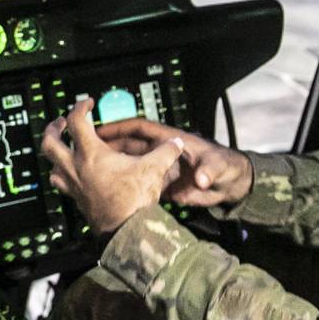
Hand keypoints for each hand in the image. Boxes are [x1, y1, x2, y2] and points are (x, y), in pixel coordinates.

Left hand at [41, 99, 187, 233]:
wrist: (126, 230)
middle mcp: (76, 168)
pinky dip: (62, 176)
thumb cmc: (134, 201)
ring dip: (54, 154)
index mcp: (91, 154)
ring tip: (62, 149)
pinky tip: (71, 175)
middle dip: (53, 129)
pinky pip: (61, 184)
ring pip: (51, 165)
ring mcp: (74, 185)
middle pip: (49, 142)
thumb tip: (175, 143)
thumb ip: (165, 151)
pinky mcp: (76, 200)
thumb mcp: (154, 169)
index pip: (76, 121)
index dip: (79, 106)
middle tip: (59, 123)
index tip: (87, 103)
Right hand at [95, 116, 254, 208]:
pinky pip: (139, 183)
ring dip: (114, 167)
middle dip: (108, 147)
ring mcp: (160, 169)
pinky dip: (125, 185)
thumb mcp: (218, 166)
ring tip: (91, 173)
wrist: (232, 186)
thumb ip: (209, 172)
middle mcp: (161, 152)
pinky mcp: (162, 185)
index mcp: (171, 140)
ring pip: (131, 165)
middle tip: (86, 152)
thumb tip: (202, 180)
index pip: (140, 128)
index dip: (119, 127)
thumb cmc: (226, 167)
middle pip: (128, 146)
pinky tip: (109, 192)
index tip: (99, 130)